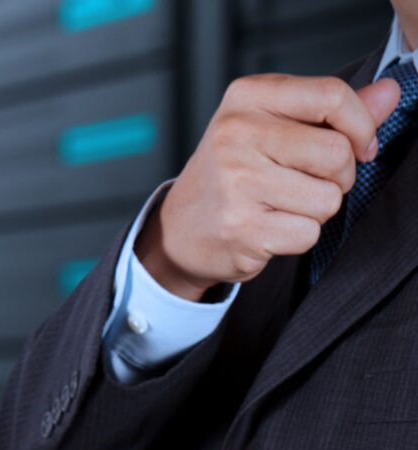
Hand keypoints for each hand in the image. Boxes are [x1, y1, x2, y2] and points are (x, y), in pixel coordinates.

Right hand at [137, 74, 400, 300]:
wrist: (178, 230)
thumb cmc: (230, 176)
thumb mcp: (272, 129)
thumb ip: (332, 113)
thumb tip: (390, 93)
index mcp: (245, 99)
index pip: (331, 96)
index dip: (362, 126)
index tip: (362, 145)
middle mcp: (235, 136)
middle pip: (337, 154)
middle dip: (337, 177)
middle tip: (308, 184)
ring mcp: (236, 185)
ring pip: (327, 200)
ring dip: (316, 211)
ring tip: (280, 207)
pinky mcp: (242, 229)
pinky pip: (308, 234)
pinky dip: (297, 237)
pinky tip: (269, 229)